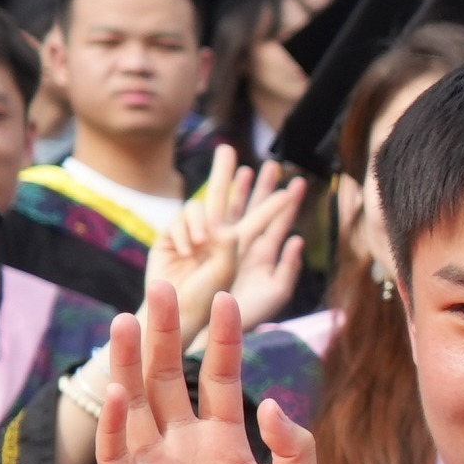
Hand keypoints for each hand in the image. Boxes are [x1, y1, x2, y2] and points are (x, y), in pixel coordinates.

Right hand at [95, 284, 318, 463]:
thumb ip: (295, 451)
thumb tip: (270, 402)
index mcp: (227, 445)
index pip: (221, 378)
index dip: (223, 340)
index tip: (228, 299)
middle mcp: (186, 448)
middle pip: (170, 378)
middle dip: (165, 333)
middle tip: (161, 286)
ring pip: (136, 404)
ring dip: (128, 363)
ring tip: (126, 319)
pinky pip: (118, 450)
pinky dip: (116, 421)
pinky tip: (118, 390)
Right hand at [149, 149, 310, 328]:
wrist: (179, 315)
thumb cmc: (217, 306)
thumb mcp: (248, 285)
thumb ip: (255, 258)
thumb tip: (258, 232)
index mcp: (241, 248)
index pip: (262, 220)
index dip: (275, 203)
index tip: (292, 185)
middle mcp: (218, 238)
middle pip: (226, 199)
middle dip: (226, 173)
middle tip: (226, 148)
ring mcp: (193, 237)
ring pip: (201, 206)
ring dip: (202, 221)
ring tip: (201, 245)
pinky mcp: (171, 239)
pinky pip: (181, 221)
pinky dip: (185, 232)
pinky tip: (187, 251)